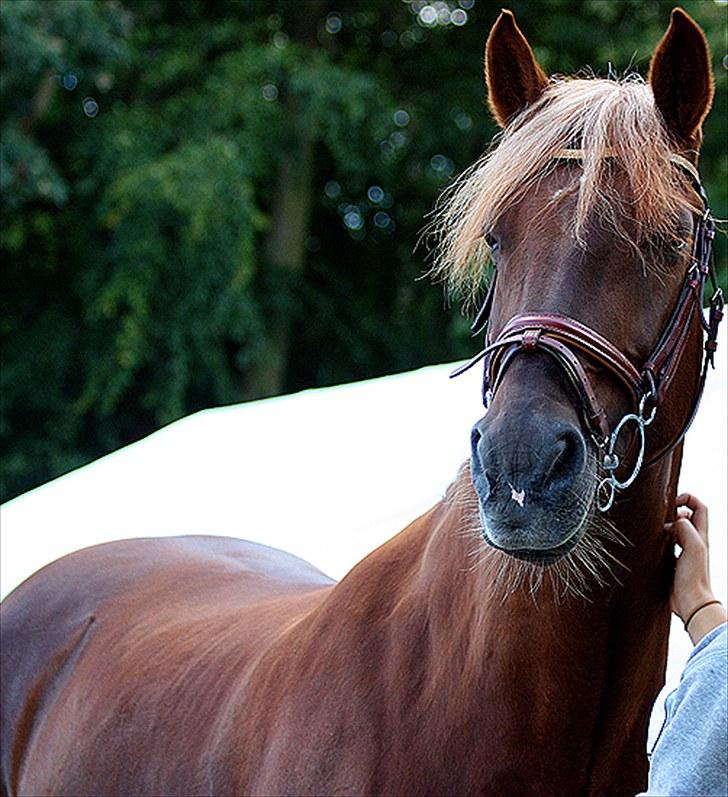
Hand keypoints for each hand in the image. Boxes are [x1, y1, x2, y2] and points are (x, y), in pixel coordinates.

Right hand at [665, 493, 725, 643]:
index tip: (674, 501)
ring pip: (676, 530)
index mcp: (701, 536)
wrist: (690, 602)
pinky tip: (653, 544)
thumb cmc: (695, 578)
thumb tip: (674, 521)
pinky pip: (666, 544)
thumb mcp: (694, 547)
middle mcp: (693, 541)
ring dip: (666, 525)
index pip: (700, 508)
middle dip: (674, 510)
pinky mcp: (673, 560)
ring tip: (656, 527)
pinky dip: (660, 539)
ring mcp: (683, 551)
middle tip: (662, 514)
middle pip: (687, 516)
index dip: (688, 499)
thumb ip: (686, 529)